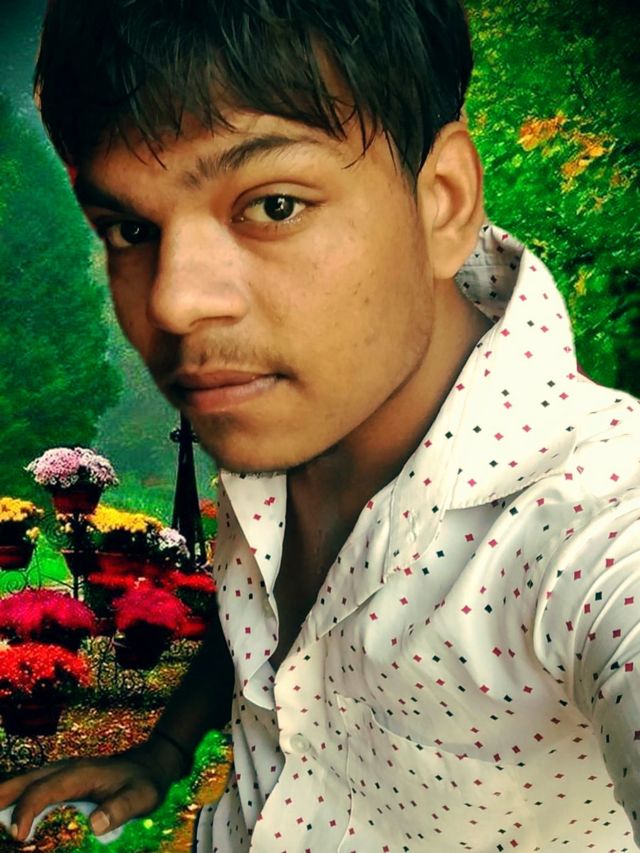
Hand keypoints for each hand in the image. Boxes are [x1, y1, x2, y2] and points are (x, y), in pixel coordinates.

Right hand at [0, 738, 182, 842]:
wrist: (149, 765)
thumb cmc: (144, 783)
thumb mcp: (141, 797)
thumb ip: (120, 809)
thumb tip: (94, 825)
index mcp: (79, 773)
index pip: (44, 790)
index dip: (26, 811)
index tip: (17, 836)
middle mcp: (65, 769)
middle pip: (26, 781)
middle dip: (2, 797)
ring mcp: (62, 773)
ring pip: (26, 782)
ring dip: (5, 796)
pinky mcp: (62, 781)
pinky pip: (34, 788)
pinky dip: (17, 798)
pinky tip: (6, 814)